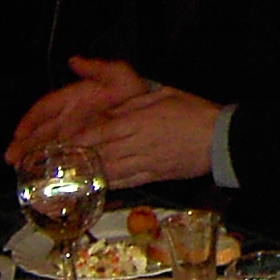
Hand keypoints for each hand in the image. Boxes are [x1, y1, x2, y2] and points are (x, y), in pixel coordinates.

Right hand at [7, 58, 151, 164]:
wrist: (151, 111)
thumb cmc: (132, 91)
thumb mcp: (117, 75)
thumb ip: (95, 68)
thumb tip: (74, 60)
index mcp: (71, 99)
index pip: (44, 109)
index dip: (29, 121)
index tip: (18, 134)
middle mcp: (69, 118)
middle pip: (42, 132)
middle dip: (26, 145)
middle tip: (12, 159)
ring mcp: (76, 135)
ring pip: (50, 146)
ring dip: (34, 157)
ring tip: (21, 170)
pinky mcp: (87, 148)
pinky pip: (68, 158)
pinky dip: (55, 166)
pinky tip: (45, 177)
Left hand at [69, 85, 220, 187]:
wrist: (220, 139)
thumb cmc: (193, 111)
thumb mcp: (164, 95)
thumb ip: (133, 103)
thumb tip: (108, 112)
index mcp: (140, 121)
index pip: (103, 131)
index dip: (81, 137)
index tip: (62, 140)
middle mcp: (138, 144)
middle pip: (102, 153)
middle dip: (79, 158)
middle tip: (59, 162)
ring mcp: (146, 163)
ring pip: (111, 170)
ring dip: (90, 174)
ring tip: (71, 176)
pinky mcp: (154, 176)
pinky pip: (127, 181)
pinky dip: (110, 184)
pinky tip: (97, 185)